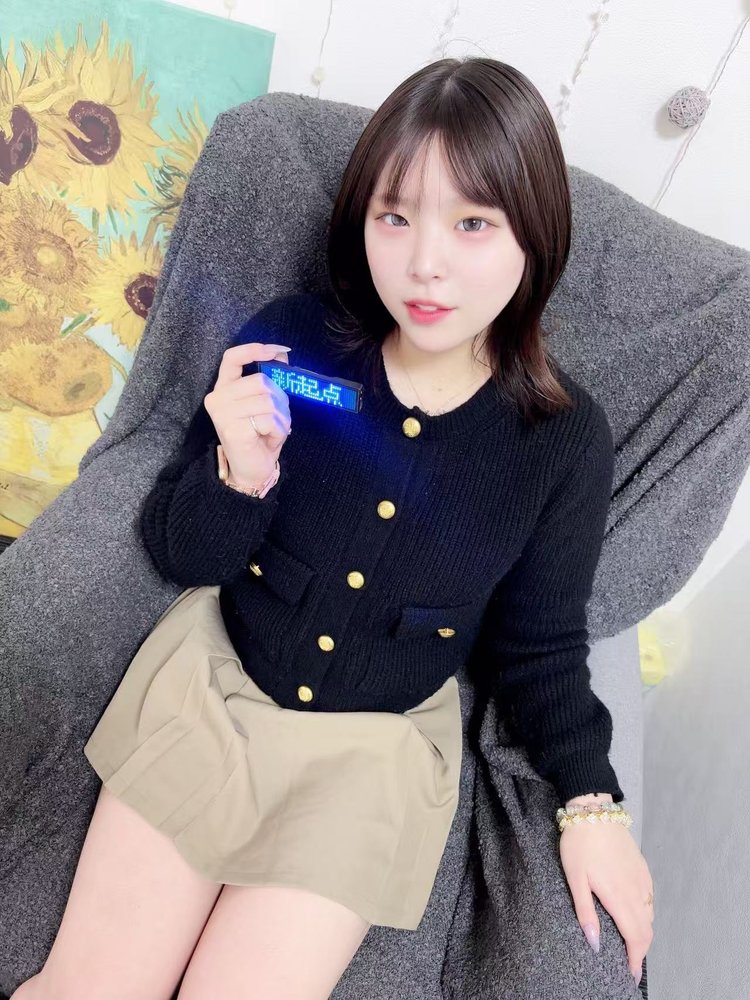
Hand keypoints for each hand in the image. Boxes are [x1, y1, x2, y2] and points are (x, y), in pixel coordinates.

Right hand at [204, 341, 291, 487]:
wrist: (252, 470)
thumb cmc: (260, 435)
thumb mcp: (266, 403)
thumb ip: (271, 380)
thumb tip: (282, 355)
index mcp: (224, 387)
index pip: (232, 358)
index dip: (254, 350)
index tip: (277, 351)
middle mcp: (218, 398)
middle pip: (261, 381)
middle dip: (280, 399)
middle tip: (278, 416)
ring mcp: (222, 414)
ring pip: (268, 401)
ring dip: (281, 417)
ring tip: (273, 430)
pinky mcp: (232, 429)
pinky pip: (269, 420)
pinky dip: (278, 431)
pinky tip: (269, 439)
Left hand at [559, 818, 653, 983]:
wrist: (593, 810)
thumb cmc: (579, 844)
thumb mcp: (575, 878)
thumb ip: (585, 912)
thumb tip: (595, 944)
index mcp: (619, 896)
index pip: (636, 937)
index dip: (635, 960)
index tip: (631, 974)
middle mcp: (636, 890)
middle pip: (646, 930)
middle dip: (641, 951)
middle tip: (630, 964)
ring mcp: (641, 878)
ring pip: (650, 915)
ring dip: (644, 933)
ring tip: (630, 944)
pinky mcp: (642, 868)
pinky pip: (650, 899)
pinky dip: (646, 915)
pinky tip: (635, 915)